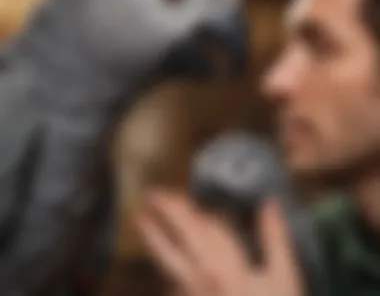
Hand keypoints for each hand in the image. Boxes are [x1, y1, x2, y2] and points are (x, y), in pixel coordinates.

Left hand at [136, 191, 303, 295]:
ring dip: (155, 237)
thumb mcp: (284, 276)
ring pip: (168, 260)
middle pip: (182, 237)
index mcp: (226, 265)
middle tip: (151, 195)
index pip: (207, 227)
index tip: (180, 196)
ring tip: (140, 220)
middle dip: (167, 214)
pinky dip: (167, 264)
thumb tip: (270, 202)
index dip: (196, 210)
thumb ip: (275, 237)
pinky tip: (163, 258)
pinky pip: (173, 283)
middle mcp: (203, 276)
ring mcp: (192, 292)